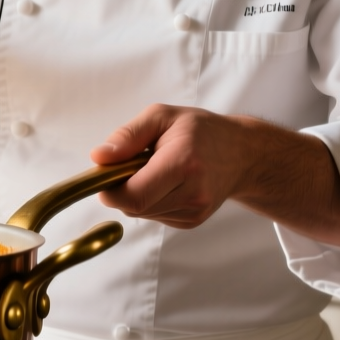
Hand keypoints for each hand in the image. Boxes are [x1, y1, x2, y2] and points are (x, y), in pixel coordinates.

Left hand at [91, 104, 339, 245]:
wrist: (242, 154)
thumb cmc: (200, 130)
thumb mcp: (161, 117)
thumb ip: (127, 137)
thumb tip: (98, 158)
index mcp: (183, 163)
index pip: (133, 195)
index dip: (111, 188)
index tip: (108, 171)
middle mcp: (193, 193)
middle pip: (134, 206)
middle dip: (122, 188)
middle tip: (134, 163)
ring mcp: (194, 212)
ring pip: (141, 213)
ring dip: (137, 194)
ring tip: (156, 169)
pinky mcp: (192, 222)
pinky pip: (154, 216)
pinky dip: (151, 200)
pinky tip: (167, 182)